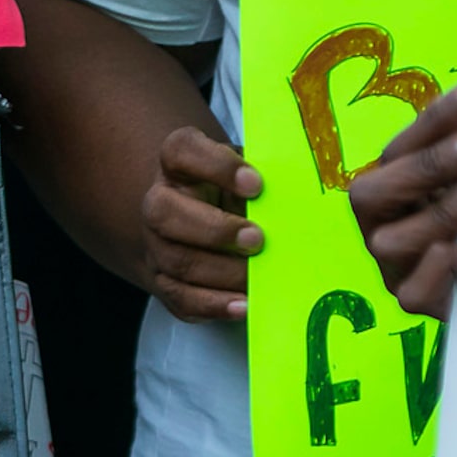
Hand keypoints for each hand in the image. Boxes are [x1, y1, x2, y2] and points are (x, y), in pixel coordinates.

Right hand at [142, 125, 261, 322]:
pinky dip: (213, 305)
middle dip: (214, 229)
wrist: (198, 217)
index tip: (256, 183)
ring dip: (220, 272)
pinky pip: (180, 298)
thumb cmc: (232, 192)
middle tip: (258, 239)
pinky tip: (244, 304)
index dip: (216, 167)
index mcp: (179, 163)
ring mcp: (155, 243)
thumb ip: (264, 180)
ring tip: (256, 276)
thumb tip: (300, 201)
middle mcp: (159, 200)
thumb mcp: (245, 173)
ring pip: (174, 260)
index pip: (181, 151)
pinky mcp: (163, 280)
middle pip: (163, 211)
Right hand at [350, 79, 456, 318]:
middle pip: (377, 190)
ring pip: (390, 242)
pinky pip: (413, 291)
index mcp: (388, 187)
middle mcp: (379, 225)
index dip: (439, 117)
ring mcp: (391, 266)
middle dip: (429, 163)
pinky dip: (442, 268)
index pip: (402, 146)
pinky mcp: (412, 302)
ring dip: (439, 211)